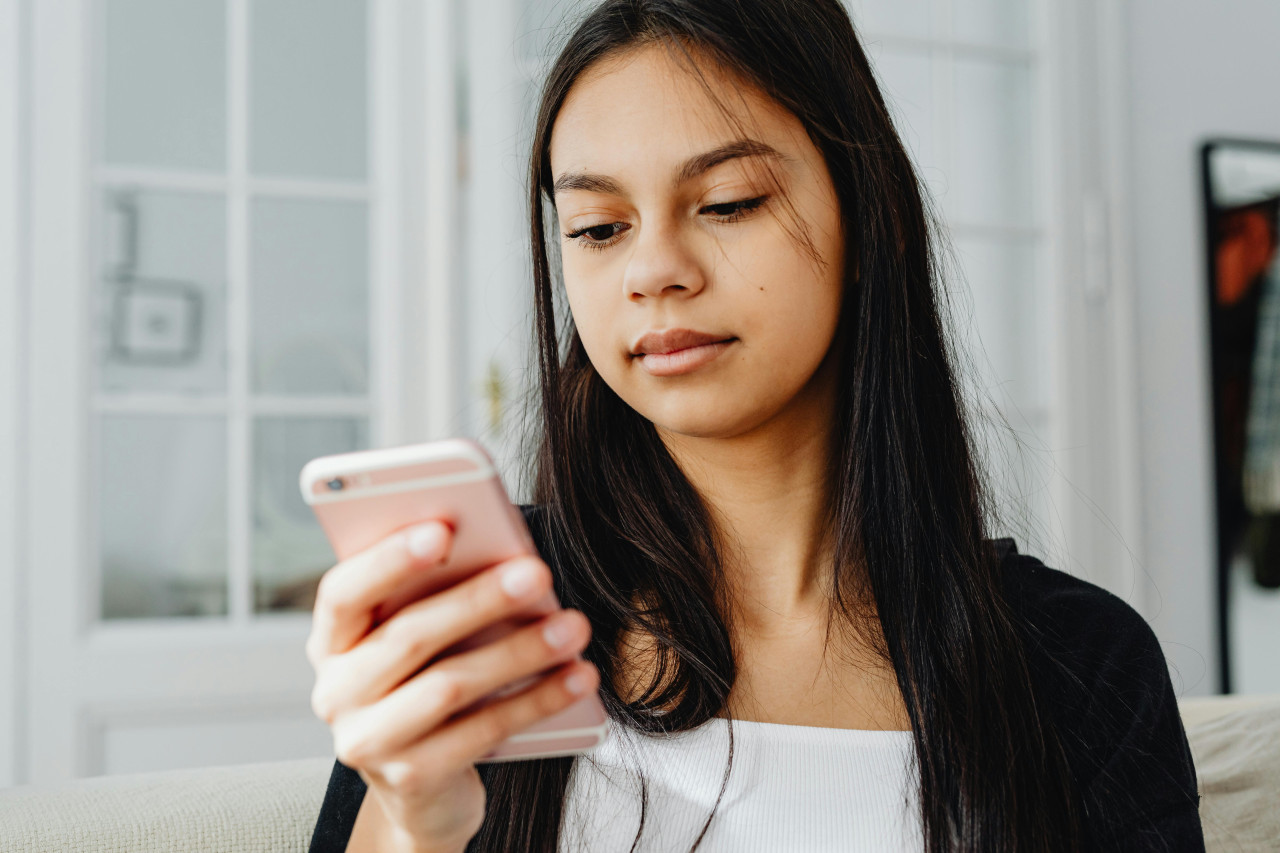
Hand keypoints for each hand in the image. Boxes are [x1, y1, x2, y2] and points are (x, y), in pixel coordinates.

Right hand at [306, 521, 598, 850]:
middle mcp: (337, 691)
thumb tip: (505, 556)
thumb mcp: (421, 641)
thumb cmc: (427, 683)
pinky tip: (577, 677)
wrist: (423, 789)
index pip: (344, 592)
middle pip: (409, 635)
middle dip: (479, 599)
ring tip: (573, 626)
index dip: (388, 559)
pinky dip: (537, 700)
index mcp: (332, 641)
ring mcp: (368, 740)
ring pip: (449, 686)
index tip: (443, 530)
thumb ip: (438, 597)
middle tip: (538, 573)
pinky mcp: (411, 779)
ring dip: (519, 652)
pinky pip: (482, 732)